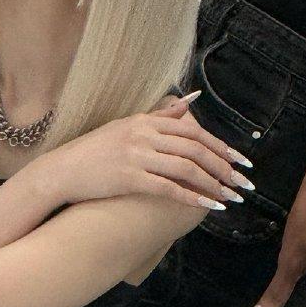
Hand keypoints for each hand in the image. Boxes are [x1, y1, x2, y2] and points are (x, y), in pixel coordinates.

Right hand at [43, 90, 255, 210]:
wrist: (62, 171)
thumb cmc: (94, 151)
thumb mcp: (126, 126)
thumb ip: (160, 115)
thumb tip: (190, 100)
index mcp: (145, 121)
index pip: (193, 131)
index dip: (221, 146)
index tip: (240, 160)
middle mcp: (143, 135)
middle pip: (195, 148)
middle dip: (224, 167)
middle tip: (243, 182)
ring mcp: (136, 156)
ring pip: (186, 168)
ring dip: (213, 184)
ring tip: (230, 197)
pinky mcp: (129, 178)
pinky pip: (168, 188)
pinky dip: (191, 197)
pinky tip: (207, 206)